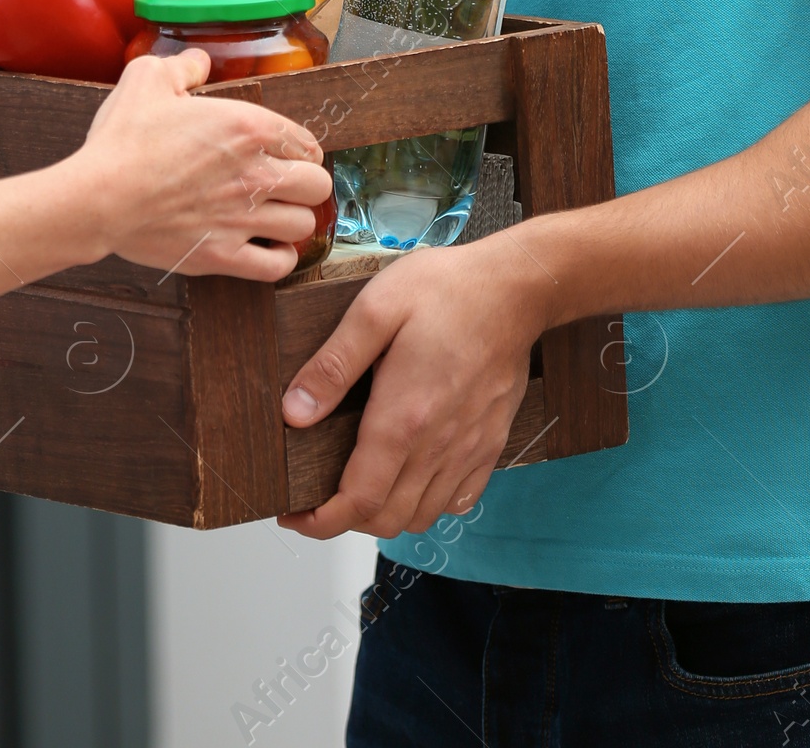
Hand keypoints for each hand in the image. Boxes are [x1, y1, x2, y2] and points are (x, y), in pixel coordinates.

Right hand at [70, 48, 331, 281]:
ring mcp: (242, 219)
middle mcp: (255, 174)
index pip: (305, 142)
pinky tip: (267, 247)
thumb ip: (184, 65)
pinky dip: (280, 259)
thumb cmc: (126, 138)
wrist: (100, 196)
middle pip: (318, 186)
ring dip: (293, 219)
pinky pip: (277, 267)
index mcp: (249, 127)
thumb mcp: (149, 79)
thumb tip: (200, 61)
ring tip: (276, 215)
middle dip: (306, 183)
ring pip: (303, 225)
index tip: (286, 152)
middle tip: (285, 184)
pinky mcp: (223, 256)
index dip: (299, 147)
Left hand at [277, 234, 548, 538]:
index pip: (358, 500)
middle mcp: (438, 446)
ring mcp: (469, 450)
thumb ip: (333, 365)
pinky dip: (429, 502)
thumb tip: (295, 413)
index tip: (294, 515)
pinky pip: (458, 501)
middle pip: (386, 519)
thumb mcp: (375, 310)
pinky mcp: (491, 444)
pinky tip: (414, 473)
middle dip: (345, 517)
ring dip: (385, 512)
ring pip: (421, 516)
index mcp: (403, 418)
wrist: (514, 288)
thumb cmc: (446, 291)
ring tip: (363, 482)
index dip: (319, 521)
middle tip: (321, 492)